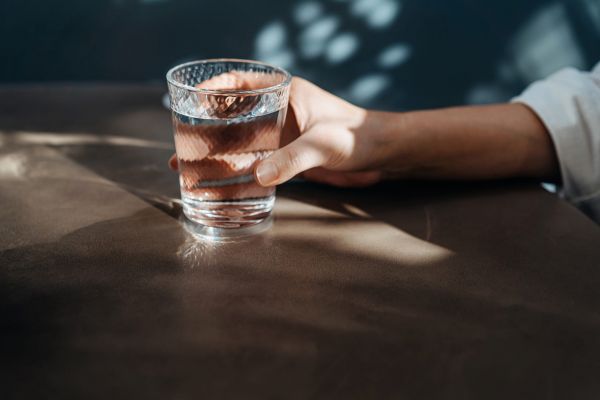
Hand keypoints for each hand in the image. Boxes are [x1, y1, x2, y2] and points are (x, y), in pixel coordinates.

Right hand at [169, 75, 383, 186]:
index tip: (189, 98)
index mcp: (284, 94)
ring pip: (241, 142)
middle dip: (205, 131)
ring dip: (217, 154)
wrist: (382, 154)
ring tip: (188, 168)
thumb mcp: (322, 145)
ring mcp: (281, 136)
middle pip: (233, 117)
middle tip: (180, 146)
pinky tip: (220, 183)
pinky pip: (255, 163)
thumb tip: (258, 176)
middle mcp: (278, 113)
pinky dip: (237, 171)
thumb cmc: (357, 136)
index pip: (240, 83)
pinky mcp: (288, 157)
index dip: (213, 88)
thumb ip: (293, 159)